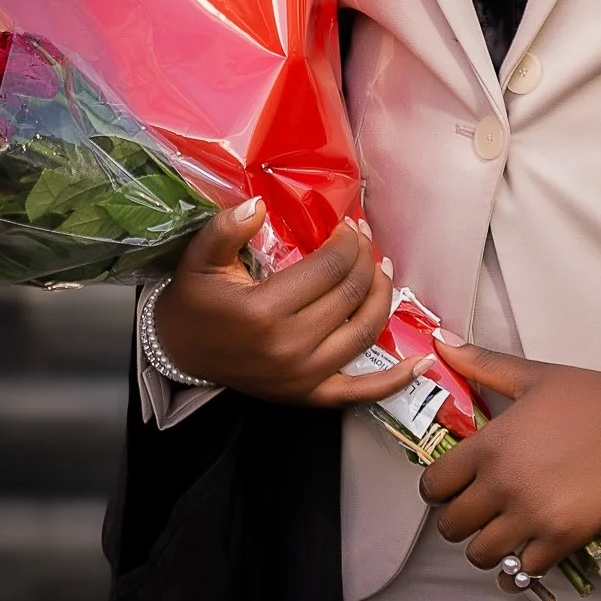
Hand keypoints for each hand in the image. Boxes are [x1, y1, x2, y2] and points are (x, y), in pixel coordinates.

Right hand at [155, 201, 432, 407]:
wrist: (180, 352)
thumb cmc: (195, 301)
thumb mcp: (200, 258)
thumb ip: (227, 228)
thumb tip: (258, 204)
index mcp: (263, 311)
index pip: (330, 267)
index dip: (348, 240)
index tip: (347, 224)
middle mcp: (289, 347)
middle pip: (352, 293)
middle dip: (366, 258)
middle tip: (364, 238)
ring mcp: (303, 377)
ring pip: (365, 331)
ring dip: (383, 295)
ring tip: (382, 268)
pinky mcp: (309, 396)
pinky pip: (361, 392)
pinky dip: (395, 380)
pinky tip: (421, 364)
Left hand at [419, 339, 600, 577]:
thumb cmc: (589, 395)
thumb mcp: (532, 376)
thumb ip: (480, 363)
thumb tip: (438, 341)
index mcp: (490, 445)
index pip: (434, 486)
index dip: (438, 488)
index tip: (452, 485)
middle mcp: (503, 485)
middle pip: (451, 526)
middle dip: (459, 519)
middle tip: (478, 509)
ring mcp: (532, 516)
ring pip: (482, 555)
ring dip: (487, 546)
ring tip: (502, 530)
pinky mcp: (563, 539)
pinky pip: (523, 571)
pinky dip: (521, 565)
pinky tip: (529, 549)